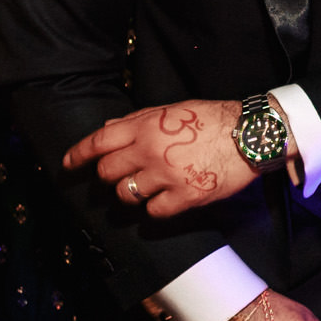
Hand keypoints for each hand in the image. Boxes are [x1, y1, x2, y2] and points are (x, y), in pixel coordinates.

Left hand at [64, 98, 256, 217]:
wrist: (251, 135)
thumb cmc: (214, 119)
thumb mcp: (173, 109)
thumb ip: (138, 119)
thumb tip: (108, 127)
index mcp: (146, 127)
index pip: (99, 142)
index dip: (78, 154)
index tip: (68, 164)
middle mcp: (150, 152)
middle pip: (108, 173)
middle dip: (108, 176)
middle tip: (120, 175)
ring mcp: (167, 176)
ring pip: (127, 195)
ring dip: (130, 193)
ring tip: (144, 188)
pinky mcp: (185, 196)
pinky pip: (153, 212)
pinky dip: (154, 208)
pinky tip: (164, 199)